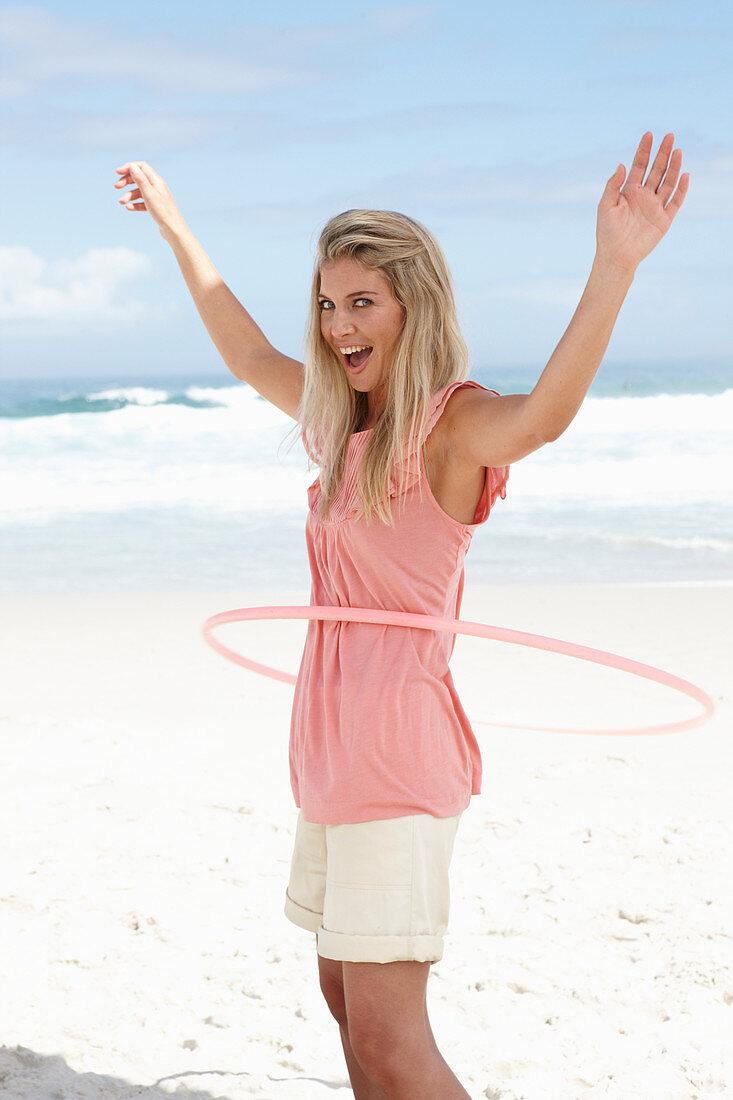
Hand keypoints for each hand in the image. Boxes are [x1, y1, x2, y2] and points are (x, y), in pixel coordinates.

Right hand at [114, 161, 187, 243]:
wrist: (173, 230)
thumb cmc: (162, 211)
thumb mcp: (148, 194)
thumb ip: (140, 179)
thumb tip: (132, 166)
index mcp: (156, 181)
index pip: (141, 167)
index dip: (129, 167)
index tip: (117, 172)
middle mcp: (157, 187)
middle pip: (139, 178)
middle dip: (126, 181)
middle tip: (116, 187)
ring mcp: (156, 197)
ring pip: (139, 192)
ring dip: (129, 195)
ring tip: (121, 202)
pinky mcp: (155, 207)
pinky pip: (142, 202)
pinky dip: (135, 204)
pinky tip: (129, 208)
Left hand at [595, 132, 688, 275]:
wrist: (616, 256)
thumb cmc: (607, 232)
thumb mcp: (605, 206)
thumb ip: (612, 185)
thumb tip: (621, 165)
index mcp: (629, 191)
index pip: (639, 166)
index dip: (644, 151)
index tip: (649, 135)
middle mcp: (644, 196)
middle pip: (656, 170)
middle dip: (663, 153)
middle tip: (670, 136)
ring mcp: (655, 206)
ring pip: (668, 182)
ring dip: (673, 167)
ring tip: (678, 151)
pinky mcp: (664, 219)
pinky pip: (675, 201)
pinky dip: (681, 189)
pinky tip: (685, 175)